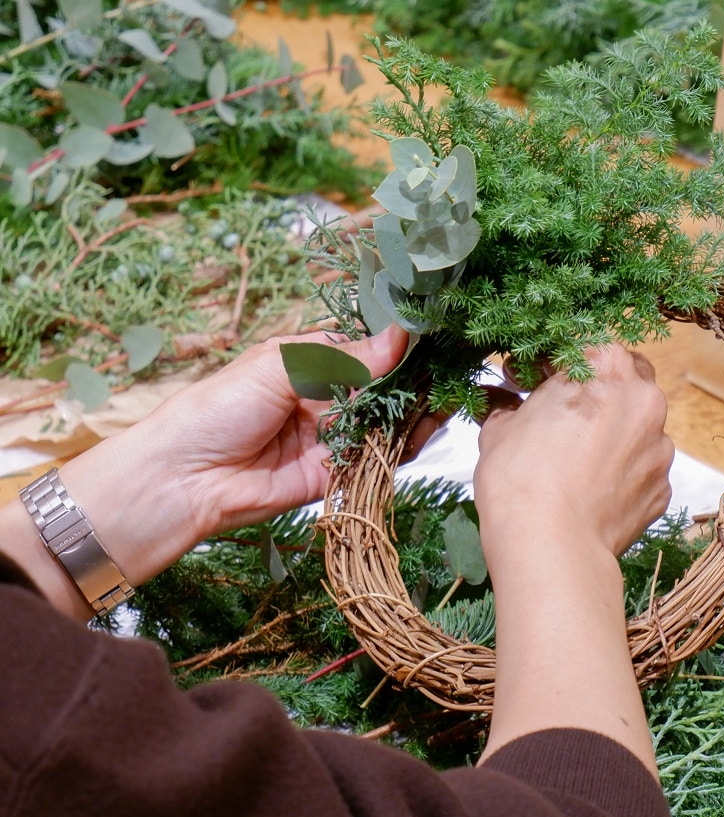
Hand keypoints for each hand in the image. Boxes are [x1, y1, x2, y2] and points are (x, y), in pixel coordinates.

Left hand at [1, 325, 407, 615]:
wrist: (183, 479)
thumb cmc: (217, 409)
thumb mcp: (278, 368)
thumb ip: (342, 358)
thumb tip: (399, 337)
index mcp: (308, 363)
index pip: (364, 350)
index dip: (397, 346)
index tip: (434, 336)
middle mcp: (325, 399)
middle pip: (382, 389)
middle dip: (414, 383)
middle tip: (447, 375)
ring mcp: (331, 438)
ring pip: (385, 425)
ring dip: (413, 416)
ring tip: (442, 403)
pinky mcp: (334, 475)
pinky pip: (374, 461)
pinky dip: (399, 449)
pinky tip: (421, 433)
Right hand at [474, 344, 673, 558]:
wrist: (550, 545)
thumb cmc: (520, 478)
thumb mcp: (500, 430)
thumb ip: (509, 408)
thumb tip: (503, 406)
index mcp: (606, 368)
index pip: (586, 349)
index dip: (556, 365)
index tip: (534, 381)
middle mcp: (644, 400)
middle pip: (626, 381)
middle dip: (599, 392)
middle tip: (563, 416)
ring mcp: (660, 446)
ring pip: (639, 428)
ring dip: (614, 435)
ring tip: (577, 461)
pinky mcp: (663, 488)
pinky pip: (642, 470)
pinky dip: (622, 474)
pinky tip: (592, 490)